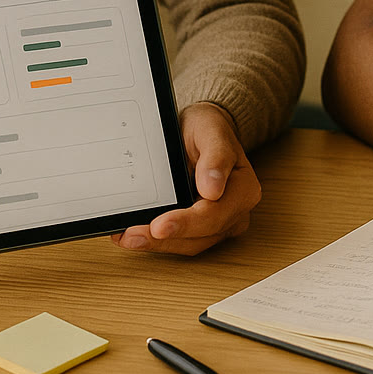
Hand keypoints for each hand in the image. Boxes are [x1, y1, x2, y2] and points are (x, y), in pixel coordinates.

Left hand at [111, 102, 259, 254]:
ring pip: (188, 244)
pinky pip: (180, 241)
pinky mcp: (201, 229)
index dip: (186, 223)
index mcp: (243, 189)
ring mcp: (219, 224)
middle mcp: (234, 212)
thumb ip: (216, 157)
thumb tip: (212, 190)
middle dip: (165, 239)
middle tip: (134, 236)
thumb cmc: (206, 129)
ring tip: (129, 237)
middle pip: (200, 236)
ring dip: (158, 244)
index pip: (214, 214)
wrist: (199, 133)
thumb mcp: (210, 130)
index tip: (159, 226)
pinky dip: (157, 240)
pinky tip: (134, 234)